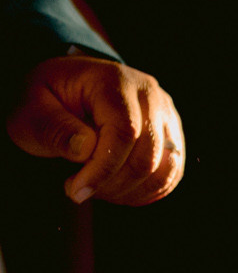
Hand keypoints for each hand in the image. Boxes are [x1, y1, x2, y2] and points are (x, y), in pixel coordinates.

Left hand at [6, 55, 185, 204]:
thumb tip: (85, 150)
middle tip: (76, 188)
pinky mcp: (169, 132)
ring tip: (95, 186)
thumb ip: (54, 128)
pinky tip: (115, 188)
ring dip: (128, 189)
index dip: (103, 169)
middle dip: (111, 183)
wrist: (65, 85)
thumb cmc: (47, 99)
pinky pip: (171, 172)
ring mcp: (164, 113)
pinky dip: (145, 190)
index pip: (125, 132)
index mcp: (115, 82)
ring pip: (164, 167)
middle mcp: (149, 95)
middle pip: (148, 154)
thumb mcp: (31, 110)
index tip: (75, 190)